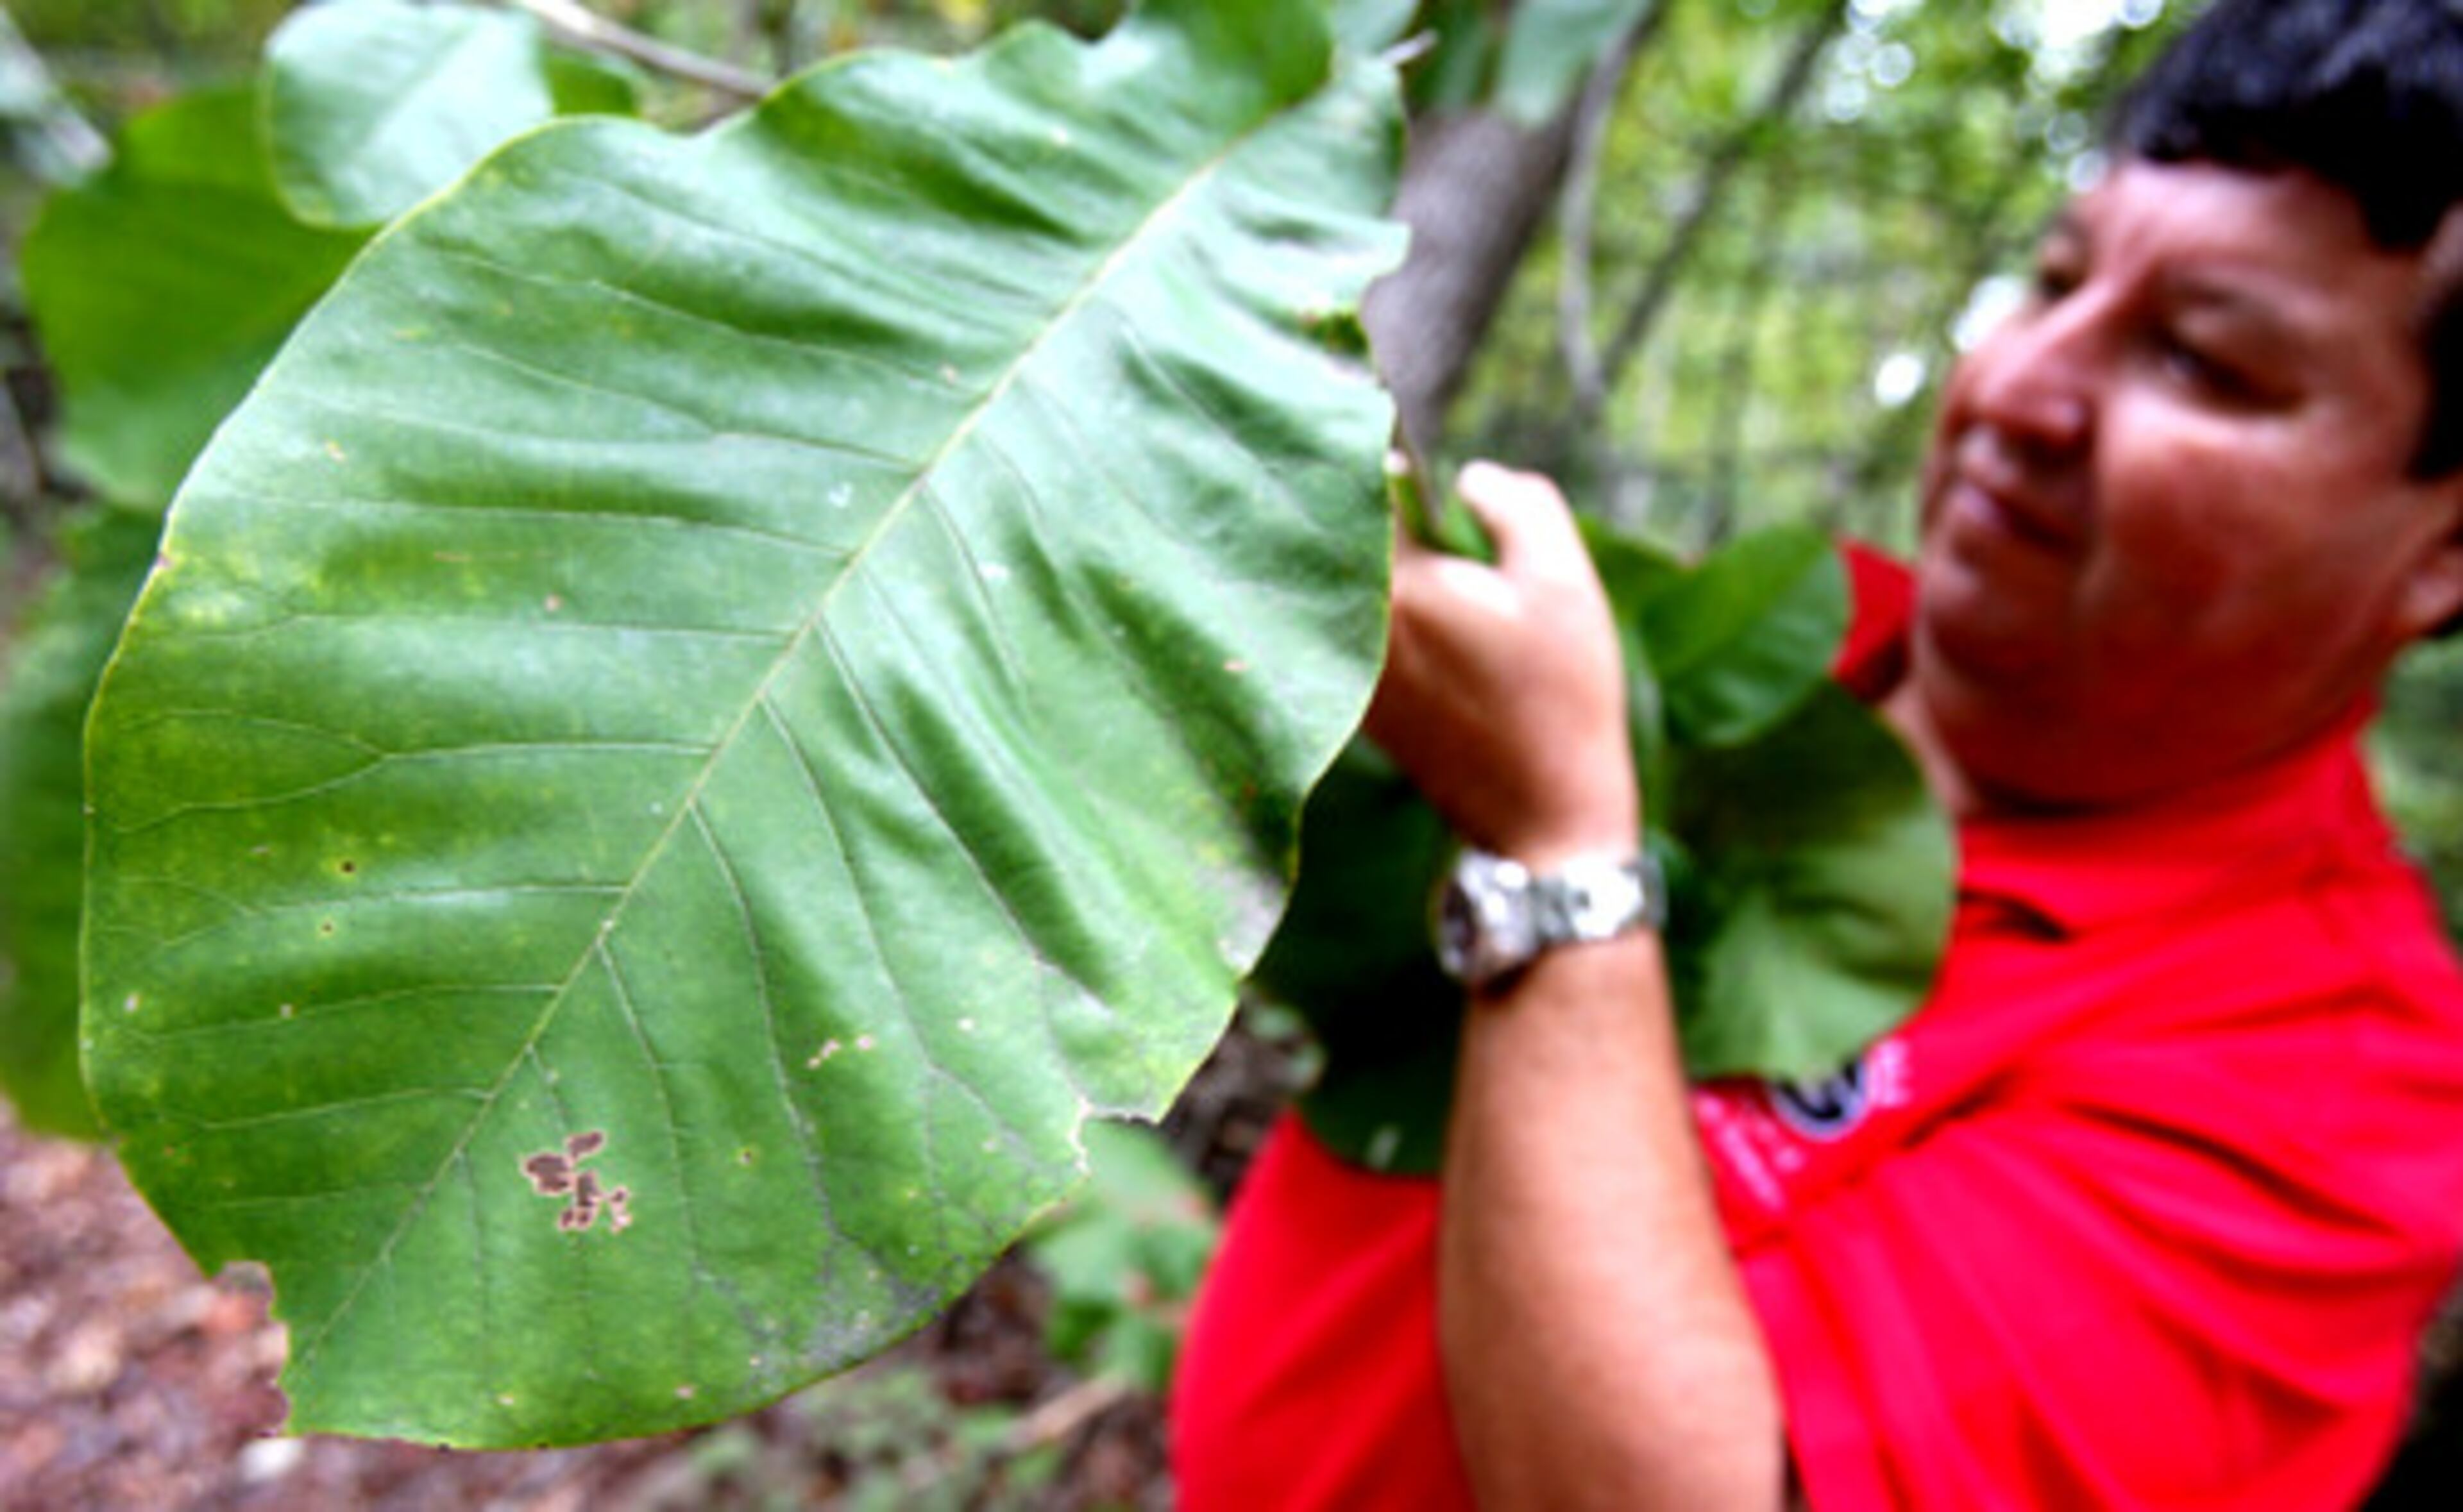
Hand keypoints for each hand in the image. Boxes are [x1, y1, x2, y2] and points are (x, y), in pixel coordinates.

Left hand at [1366, 461, 1637, 864]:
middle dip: (1353, 495)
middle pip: (1332, 535)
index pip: (1352, 487)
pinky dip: (1364, 601)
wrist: (1544, 816)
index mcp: (1397, 585)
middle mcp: (1352, 627)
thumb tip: (1467, 475)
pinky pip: (1347, 629)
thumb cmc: (1563, 695)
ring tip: (1389, 524)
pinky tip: (1405, 594)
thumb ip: (1517, 504)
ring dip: (1355, 550)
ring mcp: (1348, 672)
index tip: (1378, 417)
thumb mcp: (1563, 581)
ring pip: (1336, 585)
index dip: (1363, 444)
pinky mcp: (1359, 704)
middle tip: (1378, 459)